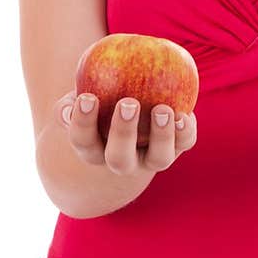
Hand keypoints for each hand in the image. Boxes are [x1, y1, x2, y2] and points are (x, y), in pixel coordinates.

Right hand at [53, 90, 197, 174]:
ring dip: (162, 136)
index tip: (87, 97)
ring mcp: (150, 158)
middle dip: (124, 133)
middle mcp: (122, 160)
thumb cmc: (97, 103)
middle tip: (128, 103)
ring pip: (158, 158)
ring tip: (163, 109)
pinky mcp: (175, 147)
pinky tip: (185, 113)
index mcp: (93, 149)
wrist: (129, 118)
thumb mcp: (78, 101)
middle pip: (120, 159)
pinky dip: (185, 131)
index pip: (83, 141)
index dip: (83, 123)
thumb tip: (71, 104)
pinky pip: (183, 142)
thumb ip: (71, 102)